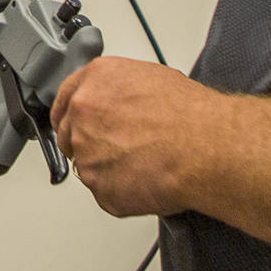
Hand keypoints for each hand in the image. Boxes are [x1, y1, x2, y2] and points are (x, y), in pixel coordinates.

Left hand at [50, 55, 225, 217]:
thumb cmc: (189, 114)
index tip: (72, 124)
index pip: (65, 99)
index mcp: (94, 81)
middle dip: (90, 144)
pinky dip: (123, 191)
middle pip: (69, 135)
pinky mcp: (98, 187)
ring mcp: (87, 152)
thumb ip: (117, 90)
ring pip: (89, 166)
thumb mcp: (149, 78)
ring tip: (145, 163)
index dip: (70, 115)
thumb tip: (118, 103)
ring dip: (110, 169)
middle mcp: (83, 114)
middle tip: (121, 149)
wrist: (205, 146)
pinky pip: (106, 192)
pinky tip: (147, 179)